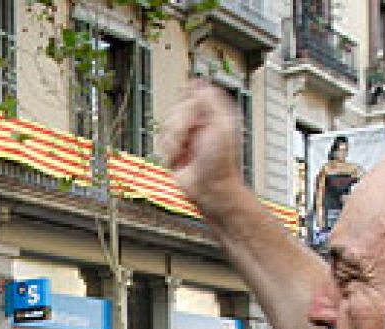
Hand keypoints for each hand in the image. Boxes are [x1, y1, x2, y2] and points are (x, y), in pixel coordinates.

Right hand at [159, 82, 245, 214]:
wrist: (210, 190)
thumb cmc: (221, 163)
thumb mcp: (222, 125)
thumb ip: (211, 101)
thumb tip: (199, 82)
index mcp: (214, 114)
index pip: (194, 94)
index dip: (189, 102)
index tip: (191, 110)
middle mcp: (200, 122)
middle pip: (177, 109)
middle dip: (179, 125)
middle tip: (188, 139)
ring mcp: (187, 136)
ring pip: (167, 124)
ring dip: (174, 141)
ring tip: (184, 152)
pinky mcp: (176, 149)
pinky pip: (162, 140)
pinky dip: (169, 151)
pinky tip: (179, 159)